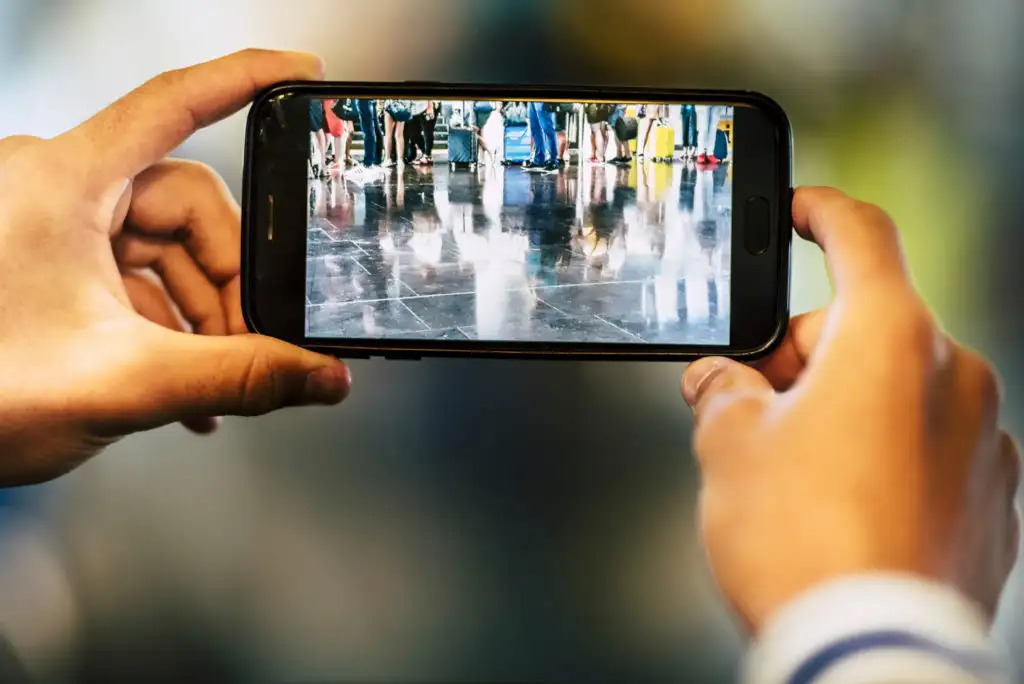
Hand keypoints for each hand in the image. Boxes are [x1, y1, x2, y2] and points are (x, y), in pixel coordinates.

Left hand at [0, 50, 350, 485]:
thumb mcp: (125, 384)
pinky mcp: (52, 258)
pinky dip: (169, 322)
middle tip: (252, 342)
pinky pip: (137, 273)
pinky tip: (186, 378)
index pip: (173, 104)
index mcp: (62, 182)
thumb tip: (321, 376)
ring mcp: (53, 224)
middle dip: (228, 281)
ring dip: (202, 314)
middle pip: (186, 206)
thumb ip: (238, 378)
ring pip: (167, 247)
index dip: (245, 79)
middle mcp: (56, 187)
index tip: (300, 68)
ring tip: (212, 382)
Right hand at [682, 187, 1020, 634]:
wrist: (865, 652)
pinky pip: (929, 446)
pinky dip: (884, 454)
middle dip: (804, 353)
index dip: (822, 212)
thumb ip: (721, 392)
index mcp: (890, 342)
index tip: (802, 210)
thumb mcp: (728, 447)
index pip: (862, 237)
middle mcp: (955, 378)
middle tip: (751, 401)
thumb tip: (718, 383)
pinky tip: (841, 504)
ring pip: (899, 390)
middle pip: (867, 328)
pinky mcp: (995, 499)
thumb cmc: (801, 545)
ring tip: (792, 470)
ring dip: (844, 406)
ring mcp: (984, 441)